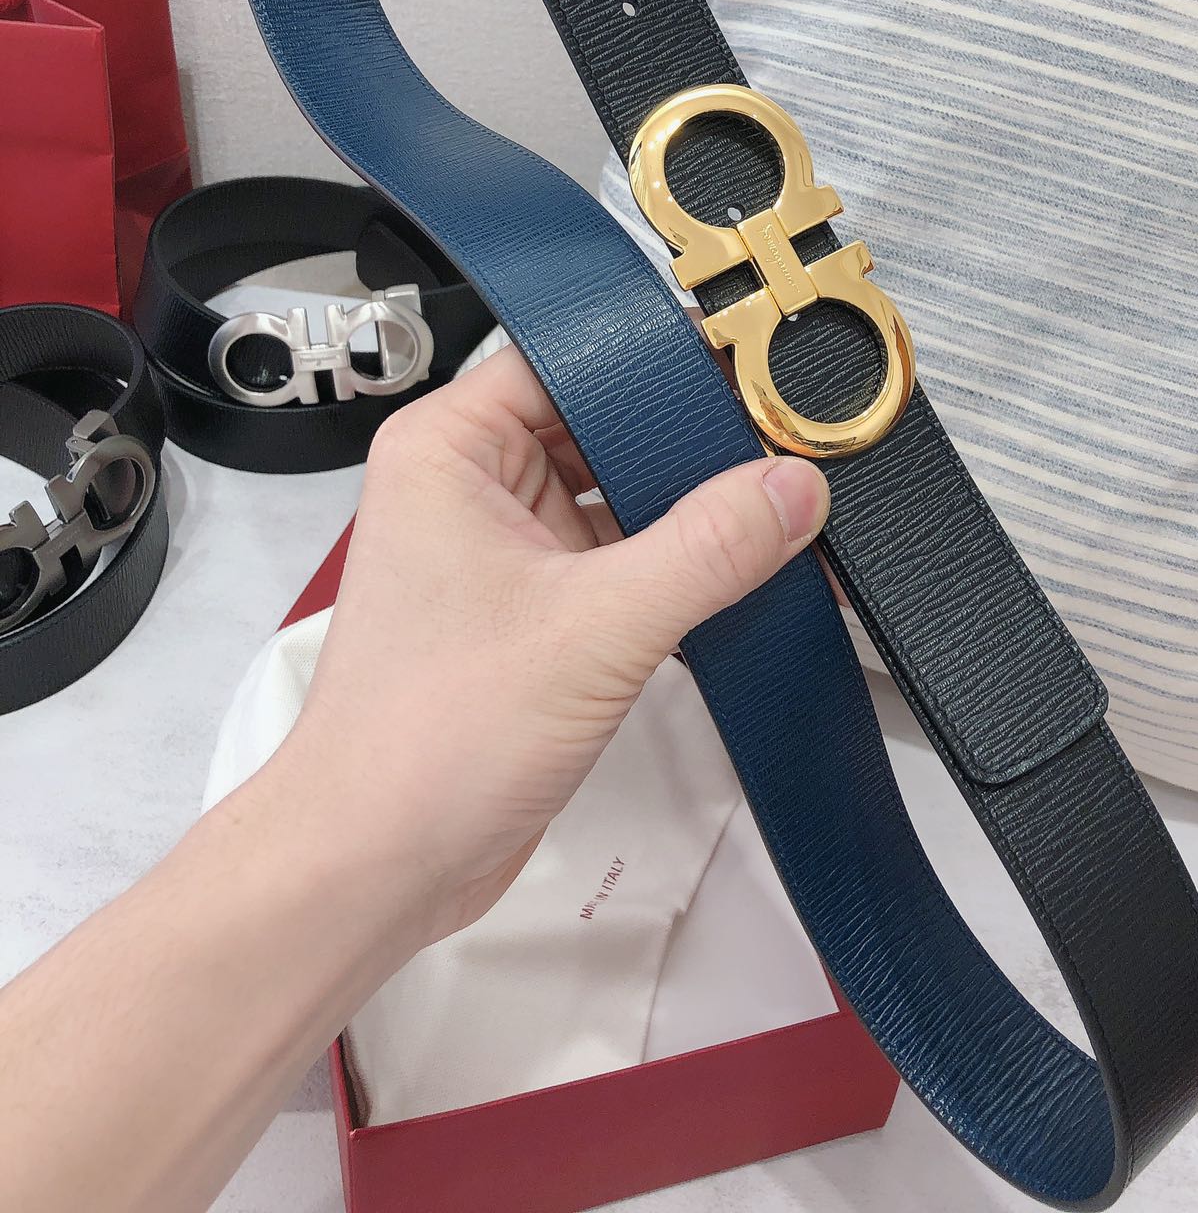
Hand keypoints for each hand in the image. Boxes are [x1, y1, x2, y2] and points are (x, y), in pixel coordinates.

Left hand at [263, 341, 830, 949]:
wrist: (376, 868)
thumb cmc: (420, 744)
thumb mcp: (594, 628)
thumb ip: (708, 547)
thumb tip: (789, 485)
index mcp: (448, 449)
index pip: (574, 361)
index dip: (666, 362)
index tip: (751, 366)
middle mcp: (469, 488)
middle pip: (605, 427)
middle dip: (692, 445)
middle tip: (784, 443)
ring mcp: (501, 553)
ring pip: (619, 498)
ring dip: (690, 514)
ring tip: (776, 510)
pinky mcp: (532, 616)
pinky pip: (620, 563)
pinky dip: (677, 571)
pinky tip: (744, 576)